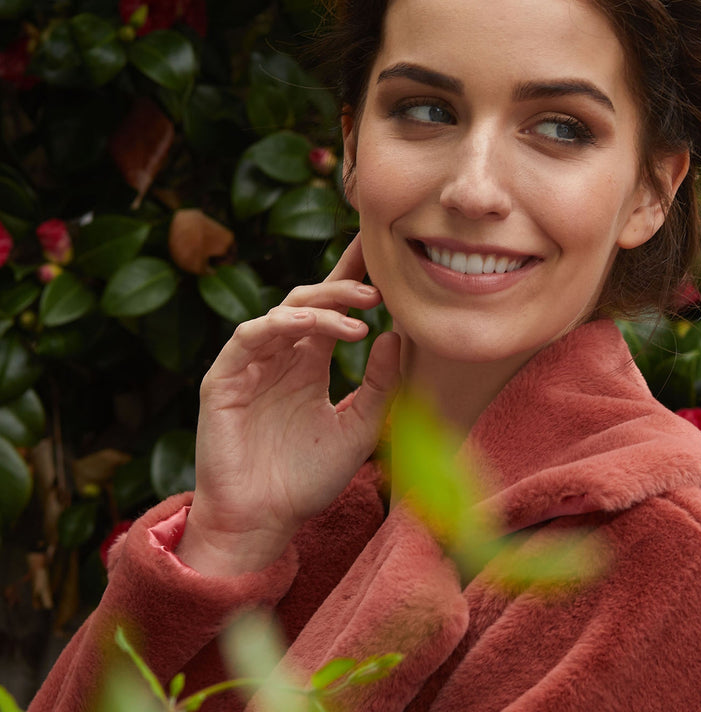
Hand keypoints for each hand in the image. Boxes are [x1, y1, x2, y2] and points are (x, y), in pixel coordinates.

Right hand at [176, 233, 399, 575]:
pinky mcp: (224, 379)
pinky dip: (283, 323)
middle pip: (310, 300)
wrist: (262, 523)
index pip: (333, 310)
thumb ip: (379, 385)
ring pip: (284, 311)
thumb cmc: (308, 480)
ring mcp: (251, 365)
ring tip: (361, 312)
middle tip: (380, 288)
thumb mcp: (359, 429)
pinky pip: (250, 336)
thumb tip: (396, 335)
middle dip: (344, 286)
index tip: (383, 257)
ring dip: (322, 305)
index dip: (353, 280)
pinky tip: (315, 324)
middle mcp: (282, 357)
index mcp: (310, 363)